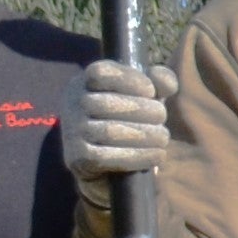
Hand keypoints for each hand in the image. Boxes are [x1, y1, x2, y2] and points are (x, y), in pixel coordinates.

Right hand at [66, 60, 176, 181]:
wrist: (111, 164)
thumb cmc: (133, 119)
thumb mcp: (147, 95)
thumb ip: (159, 82)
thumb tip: (165, 82)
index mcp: (86, 82)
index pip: (100, 73)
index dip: (129, 80)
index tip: (151, 91)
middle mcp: (73, 103)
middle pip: (107, 104)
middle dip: (142, 110)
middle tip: (162, 117)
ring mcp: (72, 131)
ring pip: (109, 132)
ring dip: (144, 135)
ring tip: (163, 137)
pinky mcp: (76, 158)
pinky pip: (107, 157)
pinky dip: (137, 156)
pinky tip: (158, 155)